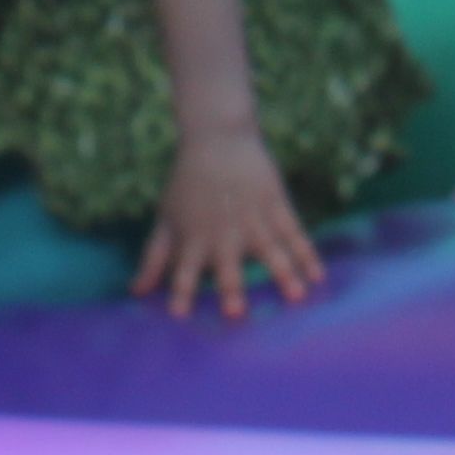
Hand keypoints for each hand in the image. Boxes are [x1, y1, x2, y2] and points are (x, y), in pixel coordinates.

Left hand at [130, 123, 322, 319]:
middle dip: (231, 288)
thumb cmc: (187, 185)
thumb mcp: (166, 218)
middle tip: (236, 312)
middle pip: (227, 266)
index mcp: (194, 239)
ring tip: (297, 296)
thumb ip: (153, 258)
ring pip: (271, 251)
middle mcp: (223, 233)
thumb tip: (136, 294)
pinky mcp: (275, 204)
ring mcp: (253, 219)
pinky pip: (295, 233)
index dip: (180, 292)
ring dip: (284, 274)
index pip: (182, 271)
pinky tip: (319, 276)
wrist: (218, 138)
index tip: (179, 316)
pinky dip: (308, 254)